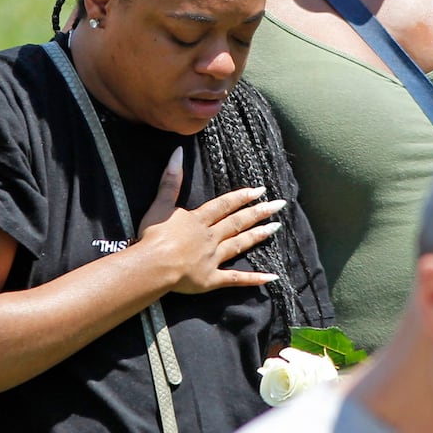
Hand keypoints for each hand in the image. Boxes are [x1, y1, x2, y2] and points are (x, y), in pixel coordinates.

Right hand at [137, 147, 283, 293]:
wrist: (153, 265)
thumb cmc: (154, 236)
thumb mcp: (160, 204)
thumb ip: (171, 180)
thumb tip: (178, 152)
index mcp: (199, 220)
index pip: (224, 205)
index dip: (242, 197)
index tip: (260, 190)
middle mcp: (210, 237)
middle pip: (237, 222)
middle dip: (258, 212)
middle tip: (279, 205)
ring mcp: (212, 259)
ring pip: (239, 244)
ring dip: (258, 236)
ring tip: (276, 228)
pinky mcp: (211, 279)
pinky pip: (235, 279)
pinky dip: (253, 279)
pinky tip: (272, 277)